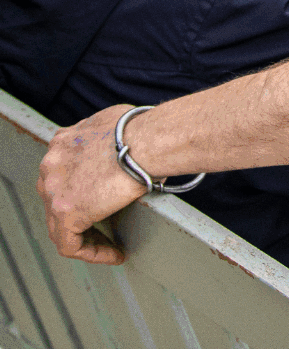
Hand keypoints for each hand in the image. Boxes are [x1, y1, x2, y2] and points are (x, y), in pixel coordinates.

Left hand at [37, 104, 146, 263]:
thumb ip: (105, 139)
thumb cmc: (144, 130)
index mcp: (62, 142)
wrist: (148, 140)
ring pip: (59, 224)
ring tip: (110, 245)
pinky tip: (114, 253)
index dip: (82, 189)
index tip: (102, 199)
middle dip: (81, 213)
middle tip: (105, 224)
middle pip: (57, 198)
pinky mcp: (65, 212)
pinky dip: (92, 252)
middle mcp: (51, 165)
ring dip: (86, 236)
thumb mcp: (115, 124)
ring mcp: (53, 189)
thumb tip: (124, 149)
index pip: (63, 173)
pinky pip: (70, 244)